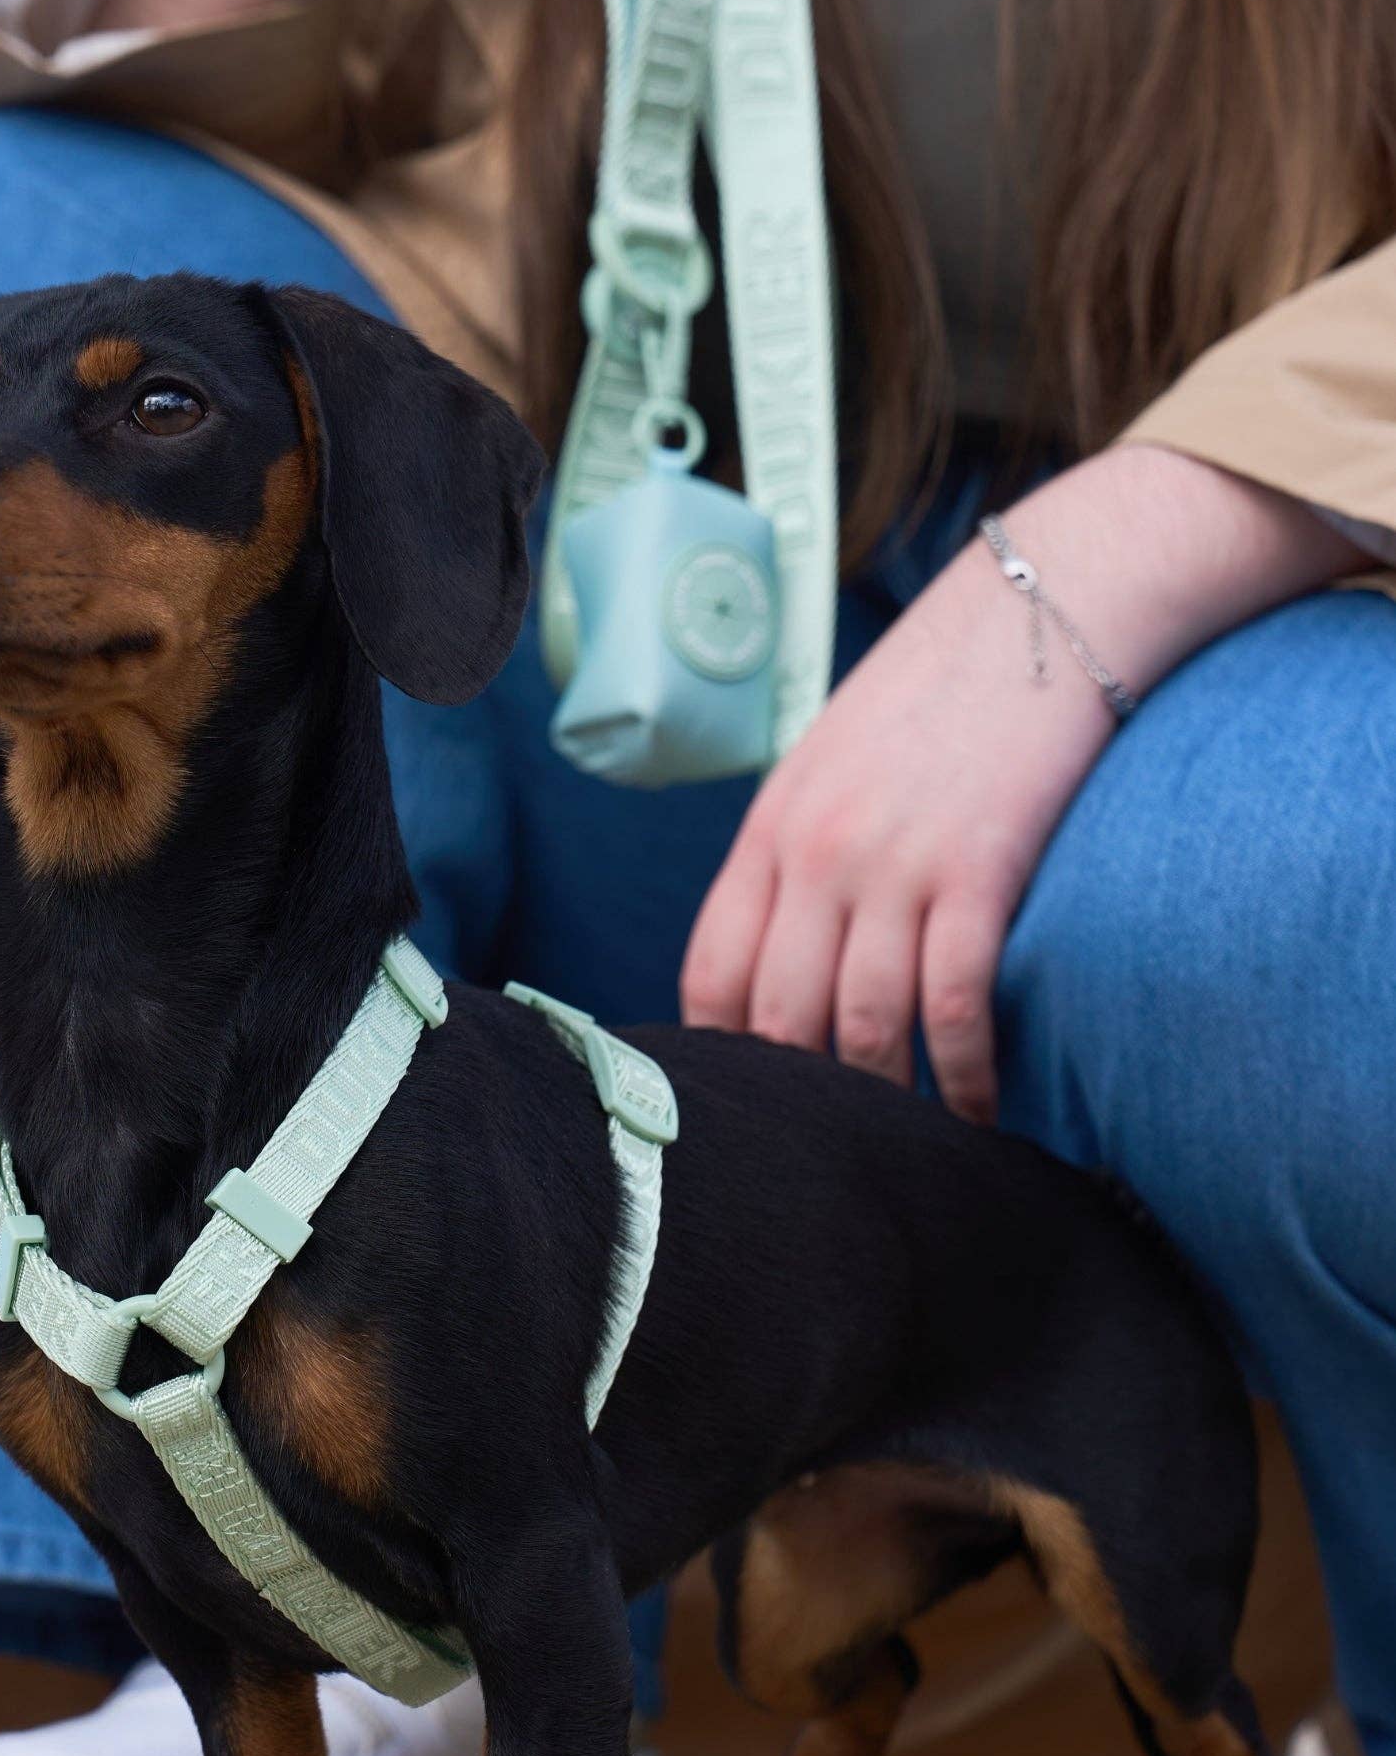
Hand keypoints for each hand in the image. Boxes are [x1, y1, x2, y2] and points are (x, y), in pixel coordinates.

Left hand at [680, 447, 1364, 1119]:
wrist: (1043, 608)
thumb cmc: (942, 692)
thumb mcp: (836, 759)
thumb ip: (803, 848)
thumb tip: (788, 948)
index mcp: (772, 827)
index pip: (712, 973)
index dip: (722, 1053)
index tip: (750, 1102)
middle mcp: (817, 853)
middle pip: (778, 1016)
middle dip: (799, 1094)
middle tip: (829, 1148)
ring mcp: (893, 866)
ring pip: (861, 1027)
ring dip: (885, 1100)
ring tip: (908, 1144)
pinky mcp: (977, 873)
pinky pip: (954, 1007)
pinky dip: (965, 1075)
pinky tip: (980, 1110)